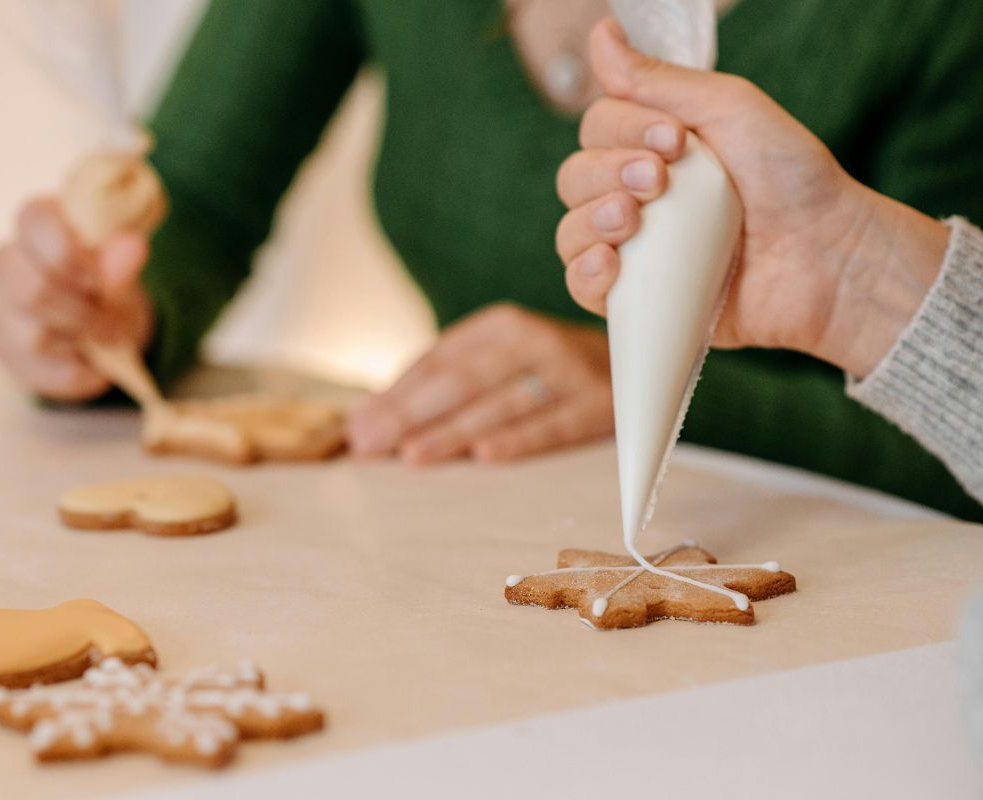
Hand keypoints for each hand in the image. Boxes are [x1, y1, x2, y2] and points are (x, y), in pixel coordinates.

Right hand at [0, 198, 152, 401]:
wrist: (103, 325)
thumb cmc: (108, 287)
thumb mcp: (123, 275)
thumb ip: (122, 264)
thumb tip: (132, 246)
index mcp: (36, 223)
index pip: (34, 221)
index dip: (68, 254)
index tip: (98, 280)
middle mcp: (6, 260)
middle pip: (32, 290)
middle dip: (82, 314)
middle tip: (115, 324)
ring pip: (33, 336)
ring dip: (80, 345)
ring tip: (107, 342)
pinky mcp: (0, 346)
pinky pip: (36, 371)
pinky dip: (75, 374)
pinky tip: (94, 368)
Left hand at [347, 303, 612, 464]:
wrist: (647, 361)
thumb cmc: (549, 372)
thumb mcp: (501, 361)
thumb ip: (441, 384)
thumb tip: (368, 419)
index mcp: (500, 325)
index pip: (438, 360)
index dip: (395, 394)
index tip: (357, 427)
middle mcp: (532, 340)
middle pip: (462, 380)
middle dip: (410, 414)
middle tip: (369, 444)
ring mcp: (568, 371)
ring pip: (500, 403)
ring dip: (452, 431)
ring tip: (411, 455)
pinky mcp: (600, 404)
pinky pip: (553, 424)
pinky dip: (519, 439)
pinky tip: (483, 456)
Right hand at [556, 18, 947, 378]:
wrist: (827, 259)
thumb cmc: (791, 180)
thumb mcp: (730, 110)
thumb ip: (660, 79)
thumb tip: (600, 34)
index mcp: (654, 149)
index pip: (598, 130)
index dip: (620, 130)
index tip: (673, 140)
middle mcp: (638, 198)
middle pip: (576, 178)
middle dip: (607, 173)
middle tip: (659, 180)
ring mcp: (636, 251)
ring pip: (571, 232)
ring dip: (590, 220)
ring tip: (631, 221)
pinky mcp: (639, 301)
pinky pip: (582, 288)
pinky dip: (584, 274)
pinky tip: (608, 263)